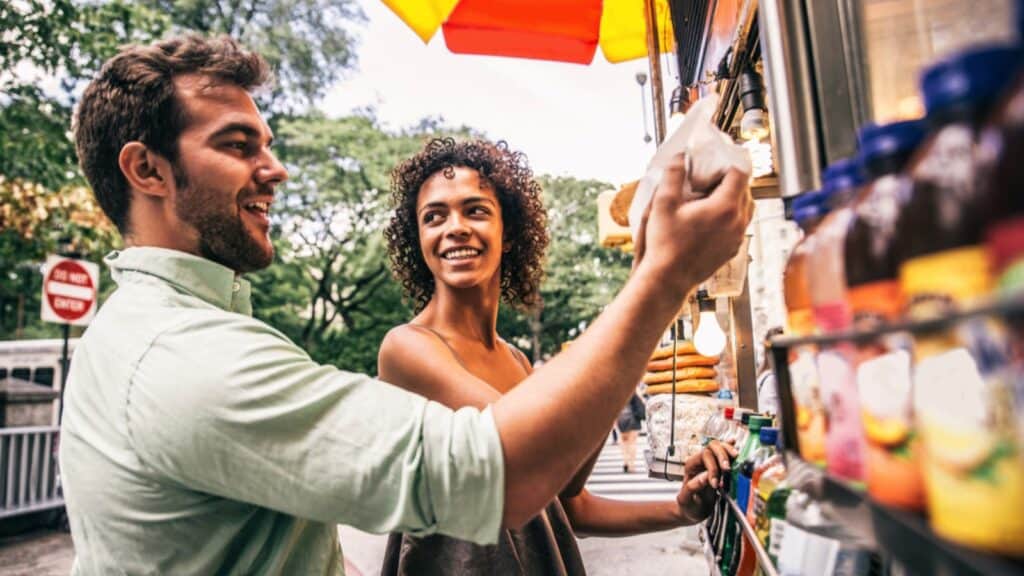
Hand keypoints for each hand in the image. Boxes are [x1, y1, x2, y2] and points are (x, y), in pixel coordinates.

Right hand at [632, 154, 752, 294]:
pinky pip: (739, 225)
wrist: (668, 279)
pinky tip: (710, 217)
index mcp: (724, 207)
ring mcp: (737, 238)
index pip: (740, 173)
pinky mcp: (733, 250)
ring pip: (746, 208)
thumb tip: (680, 156)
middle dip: (732, 179)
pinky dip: (730, 216)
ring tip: (712, 195)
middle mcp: (737, 222)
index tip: (719, 158)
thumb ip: (673, 175)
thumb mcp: (664, 203)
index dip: (730, 161)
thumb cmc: (665, 244)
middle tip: (713, 175)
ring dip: (733, 198)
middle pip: (746, 190)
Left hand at [675, 440, 737, 522]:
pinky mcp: (717, 468)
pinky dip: (729, 447)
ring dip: (728, 450)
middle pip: (712, 447)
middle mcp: (700, 462)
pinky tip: (733, 442)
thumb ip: (692, 488)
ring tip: (735, 457)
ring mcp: (709, 463)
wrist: (691, 511)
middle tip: (728, 469)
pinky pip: (723, 453)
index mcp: (691, 467)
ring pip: (718, 447)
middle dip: (722, 456)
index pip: (703, 456)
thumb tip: (705, 476)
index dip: (712, 468)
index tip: (716, 484)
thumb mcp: (686, 501)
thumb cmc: (688, 507)